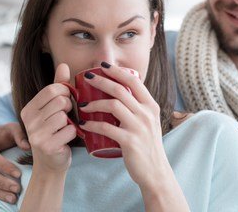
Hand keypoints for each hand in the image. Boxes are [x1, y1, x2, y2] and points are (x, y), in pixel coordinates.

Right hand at [20, 63, 76, 172]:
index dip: (66, 93)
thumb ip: (58, 86)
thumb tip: (64, 64)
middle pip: (60, 101)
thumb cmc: (56, 132)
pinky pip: (70, 130)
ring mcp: (36, 134)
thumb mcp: (54, 108)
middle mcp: (28, 120)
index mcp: (28, 109)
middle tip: (67, 116)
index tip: (67, 101)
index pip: (52, 89)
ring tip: (65, 128)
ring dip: (71, 121)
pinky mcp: (47, 146)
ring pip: (64, 115)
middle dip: (69, 107)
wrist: (51, 163)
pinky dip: (74, 133)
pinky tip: (66, 139)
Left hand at [80, 63, 170, 189]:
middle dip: (101, 80)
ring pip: (113, 105)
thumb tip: (121, 93)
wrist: (155, 171)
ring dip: (94, 103)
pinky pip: (107, 128)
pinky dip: (93, 124)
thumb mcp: (149, 122)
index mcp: (151, 106)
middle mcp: (146, 113)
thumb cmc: (148, 146)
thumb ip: (139, 108)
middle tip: (86, 77)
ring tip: (82, 104)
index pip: (134, 81)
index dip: (117, 71)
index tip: (103, 65)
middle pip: (120, 90)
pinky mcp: (130, 141)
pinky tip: (84, 124)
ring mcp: (139, 127)